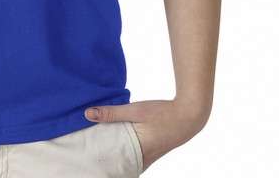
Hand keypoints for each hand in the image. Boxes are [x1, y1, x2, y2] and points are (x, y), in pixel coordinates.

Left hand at [84, 99, 209, 170]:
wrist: (190, 115)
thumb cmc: (163, 113)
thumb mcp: (135, 110)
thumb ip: (111, 112)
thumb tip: (87, 114)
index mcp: (140, 153)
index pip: (118, 169)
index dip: (104, 167)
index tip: (91, 163)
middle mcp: (145, 159)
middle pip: (122, 166)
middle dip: (108, 162)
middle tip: (91, 155)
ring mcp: (150, 156)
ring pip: (128, 160)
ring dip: (116, 155)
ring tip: (100, 148)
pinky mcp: (153, 150)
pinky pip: (135, 155)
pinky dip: (125, 150)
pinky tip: (117, 141)